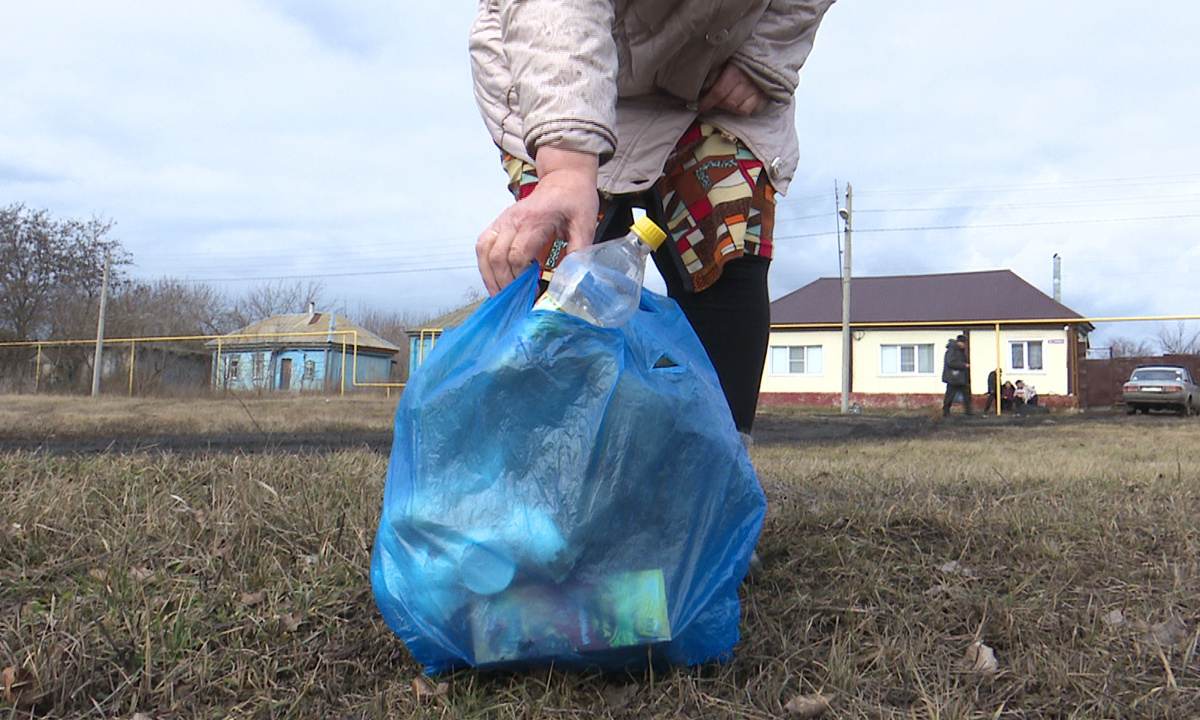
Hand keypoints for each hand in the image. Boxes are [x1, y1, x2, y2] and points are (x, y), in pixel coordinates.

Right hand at [476, 148, 599, 294]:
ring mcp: (503, 219)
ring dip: (490, 276)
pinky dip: (484, 264)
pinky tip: (493, 279)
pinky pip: (483, 245)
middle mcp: (513, 219)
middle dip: (504, 284)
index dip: (520, 279)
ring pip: (484, 251)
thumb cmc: (575, 200)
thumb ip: (578, 251)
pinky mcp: (498, 222)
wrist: (563, 179)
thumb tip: (571, 278)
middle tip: (516, 302)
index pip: (517, 255)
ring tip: (501, 296)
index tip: (531, 295)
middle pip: (497, 257)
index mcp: (535, 220)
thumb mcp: (585, 224)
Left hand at [698, 64, 768, 115]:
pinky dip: (745, 109)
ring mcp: (759, 91)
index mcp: (736, 71)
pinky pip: (754, 110)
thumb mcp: (726, 61)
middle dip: (719, 105)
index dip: (708, 102)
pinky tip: (741, 103)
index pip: (719, 92)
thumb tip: (704, 89)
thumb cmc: (742, 58)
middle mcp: (748, 82)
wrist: (765, 55)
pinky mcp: (766, 97)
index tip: (701, 108)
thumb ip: (714, 74)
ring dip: (731, 109)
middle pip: (729, 103)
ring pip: (741, 109)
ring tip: (727, 103)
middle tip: (715, 102)